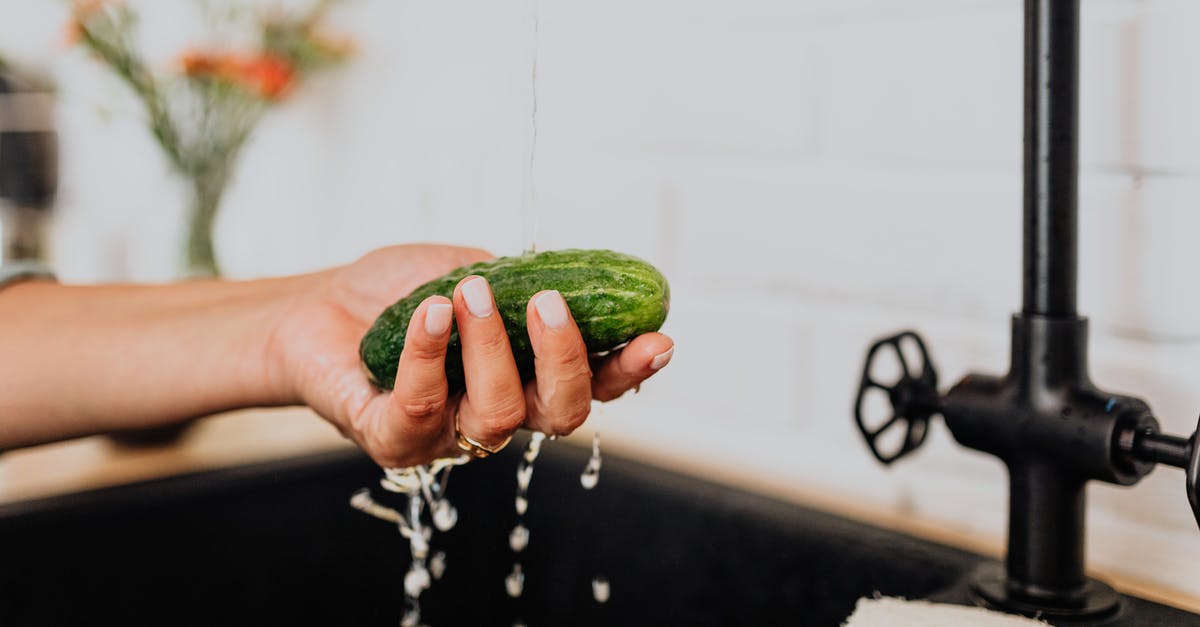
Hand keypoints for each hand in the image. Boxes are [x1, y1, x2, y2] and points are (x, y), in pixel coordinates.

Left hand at [270, 244, 673, 467]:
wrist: (314, 307)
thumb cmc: (397, 293)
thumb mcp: (473, 271)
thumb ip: (521, 282)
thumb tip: (566, 280)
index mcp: (526, 378)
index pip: (591, 385)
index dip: (628, 370)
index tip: (659, 338)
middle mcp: (495, 414)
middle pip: (560, 415)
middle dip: (566, 360)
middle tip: (549, 304)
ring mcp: (447, 434)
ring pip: (498, 414)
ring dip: (491, 348)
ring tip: (471, 292)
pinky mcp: (393, 439)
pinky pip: (423, 406)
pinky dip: (431, 353)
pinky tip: (431, 311)